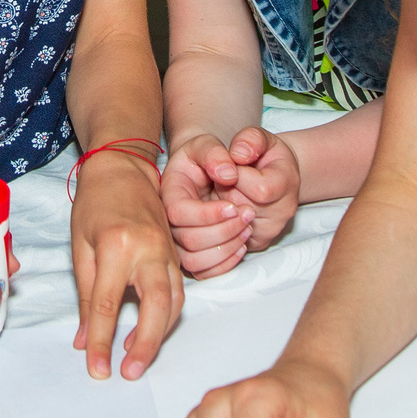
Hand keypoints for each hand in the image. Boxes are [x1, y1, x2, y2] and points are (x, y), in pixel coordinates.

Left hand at [69, 148, 184, 377]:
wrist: (123, 168)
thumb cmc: (95, 203)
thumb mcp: (80, 247)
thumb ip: (85, 296)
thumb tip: (84, 340)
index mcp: (117, 246)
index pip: (107, 305)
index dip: (100, 342)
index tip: (96, 369)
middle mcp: (148, 250)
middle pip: (155, 308)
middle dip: (145, 345)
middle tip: (130, 372)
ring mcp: (167, 252)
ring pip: (174, 303)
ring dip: (159, 335)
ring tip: (137, 358)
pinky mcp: (176, 255)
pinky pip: (179, 292)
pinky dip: (168, 317)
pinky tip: (150, 330)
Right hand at [163, 133, 252, 277]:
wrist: (204, 171)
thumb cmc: (204, 157)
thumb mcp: (206, 144)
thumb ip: (214, 153)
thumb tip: (229, 175)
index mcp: (168, 194)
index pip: (179, 213)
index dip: (208, 214)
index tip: (235, 206)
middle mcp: (168, 222)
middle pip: (189, 240)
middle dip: (224, 230)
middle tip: (248, 213)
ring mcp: (178, 241)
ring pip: (195, 261)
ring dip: (226, 248)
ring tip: (247, 228)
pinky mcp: (191, 255)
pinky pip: (203, 272)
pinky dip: (225, 264)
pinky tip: (242, 245)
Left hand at [223, 127, 303, 254]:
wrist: (275, 176)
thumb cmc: (264, 155)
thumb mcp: (258, 137)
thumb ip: (249, 140)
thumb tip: (238, 156)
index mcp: (287, 184)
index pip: (259, 189)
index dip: (238, 175)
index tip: (233, 166)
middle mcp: (283, 212)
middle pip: (241, 206)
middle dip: (225, 190)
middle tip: (228, 179)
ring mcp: (271, 231)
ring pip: (232, 223)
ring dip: (223, 206)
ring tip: (230, 191)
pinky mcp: (257, 243)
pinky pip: (231, 237)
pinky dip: (224, 220)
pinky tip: (229, 206)